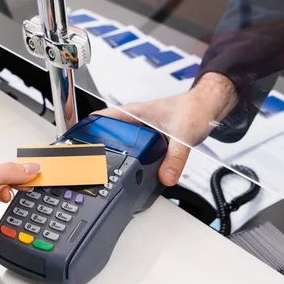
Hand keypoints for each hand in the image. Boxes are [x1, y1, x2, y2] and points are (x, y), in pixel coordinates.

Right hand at [95, 72, 237, 185]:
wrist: (208, 107)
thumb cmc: (194, 110)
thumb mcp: (184, 136)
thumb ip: (175, 159)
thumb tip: (166, 177)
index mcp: (133, 113)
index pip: (100, 118)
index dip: (85, 129)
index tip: (74, 143)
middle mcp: (133, 120)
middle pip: (104, 133)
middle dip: (94, 147)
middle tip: (86, 165)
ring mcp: (139, 128)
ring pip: (117, 141)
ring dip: (110, 153)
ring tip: (100, 170)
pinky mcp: (147, 137)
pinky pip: (130, 148)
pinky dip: (127, 158)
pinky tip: (126, 169)